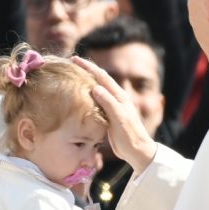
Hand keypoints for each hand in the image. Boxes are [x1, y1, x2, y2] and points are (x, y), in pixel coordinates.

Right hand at [72, 56, 157, 172]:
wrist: (137, 150)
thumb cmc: (129, 135)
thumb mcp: (119, 118)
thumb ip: (109, 102)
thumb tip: (95, 87)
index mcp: (119, 96)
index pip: (102, 76)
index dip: (88, 67)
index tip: (75, 59)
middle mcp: (116, 98)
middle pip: (99, 79)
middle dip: (86, 70)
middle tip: (71, 62)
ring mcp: (113, 106)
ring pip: (97, 89)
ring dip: (86, 81)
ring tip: (73, 75)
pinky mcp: (109, 115)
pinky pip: (96, 100)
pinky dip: (87, 94)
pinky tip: (80, 96)